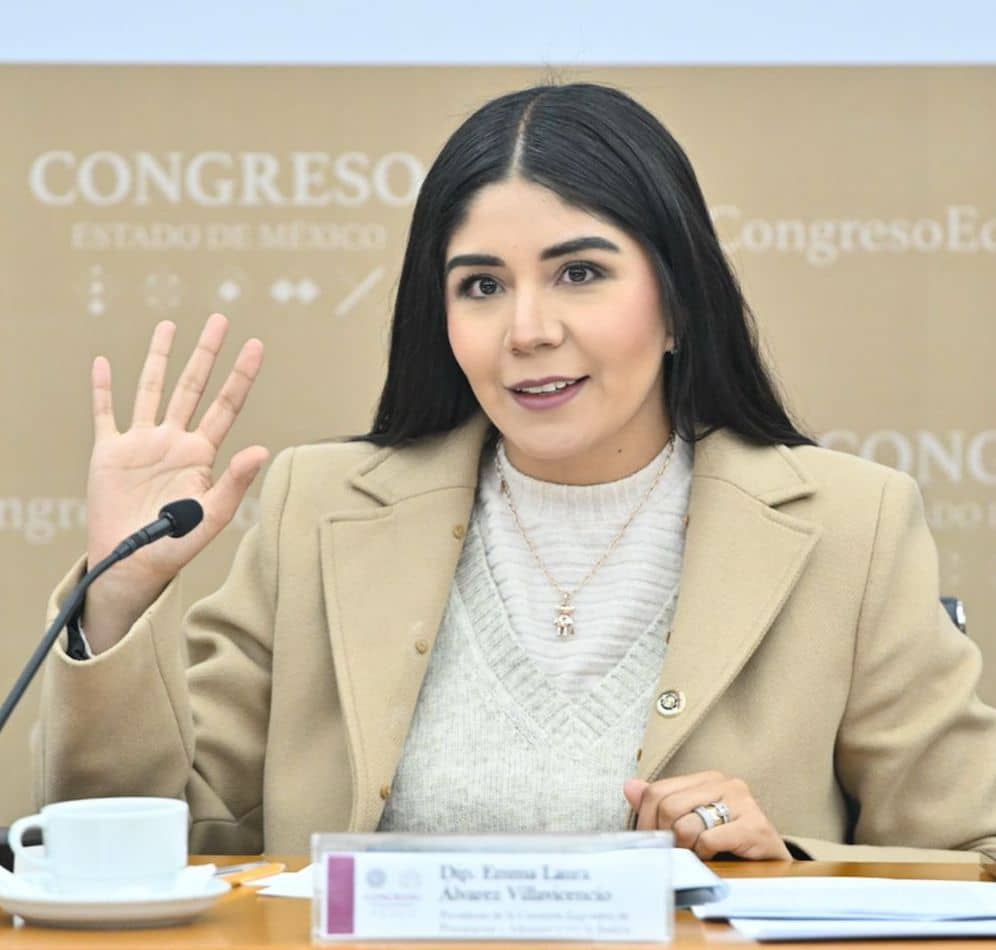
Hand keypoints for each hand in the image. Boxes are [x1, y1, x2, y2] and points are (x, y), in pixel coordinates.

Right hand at [83, 314, 267, 651]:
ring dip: (158, 358)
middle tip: (220, 319)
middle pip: (192, 386)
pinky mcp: (110, 452)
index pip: (226, 405)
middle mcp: (174, 440)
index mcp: (201, 453)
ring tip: (169, 325)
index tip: (256, 345)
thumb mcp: (212, 515)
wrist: (131, 564)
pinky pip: (105, 413)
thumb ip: (235, 482)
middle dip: (206, 353)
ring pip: (151, 389)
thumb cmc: (176, 545)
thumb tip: (262, 449)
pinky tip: (102, 362)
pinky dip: (103, 388)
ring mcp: (141, 443)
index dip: (241, 375)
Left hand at [623, 771, 791, 860]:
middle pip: (668, 807)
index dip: (646, 821)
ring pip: (686, 825)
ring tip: (696, 856)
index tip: (651, 843)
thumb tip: (630, 786)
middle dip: (665, 838)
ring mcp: (742, 802)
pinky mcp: (754, 826)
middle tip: (674, 853)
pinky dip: (704, 856)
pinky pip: (708, 841)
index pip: (657, 791)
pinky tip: (715, 858)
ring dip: (686, 849)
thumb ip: (661, 804)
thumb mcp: (693, 821)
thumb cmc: (730, 844)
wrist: (774, 864)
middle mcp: (724, 783)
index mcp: (706, 778)